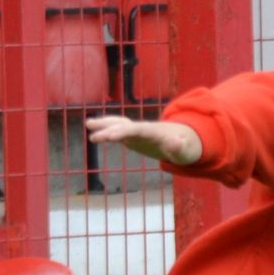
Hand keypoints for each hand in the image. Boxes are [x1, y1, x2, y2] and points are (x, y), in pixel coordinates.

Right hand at [86, 115, 201, 166]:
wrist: (183, 140)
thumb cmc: (185, 147)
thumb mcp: (185, 150)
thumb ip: (179, 147)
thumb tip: (176, 143)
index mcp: (155, 132)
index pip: (138, 130)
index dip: (125, 132)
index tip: (112, 136)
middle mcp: (144, 128)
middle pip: (125, 126)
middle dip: (110, 129)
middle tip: (93, 136)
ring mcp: (137, 132)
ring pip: (119, 125)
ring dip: (105, 124)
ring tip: (88, 124)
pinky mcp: (134, 137)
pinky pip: (117, 131)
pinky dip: (106, 131)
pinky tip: (93, 134)